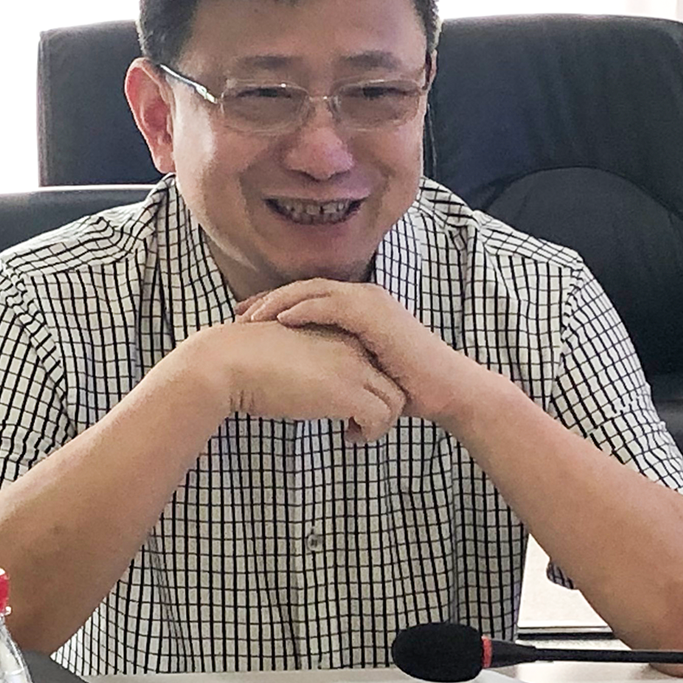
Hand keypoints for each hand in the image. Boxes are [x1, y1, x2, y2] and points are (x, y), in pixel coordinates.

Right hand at [181, 319, 406, 443]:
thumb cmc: (245, 363)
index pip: (375, 360)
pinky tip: (347, 438)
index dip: (369, 386)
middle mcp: (350, 346)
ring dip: (380, 423)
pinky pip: (380, 418)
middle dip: (383, 406)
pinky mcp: (345, 392)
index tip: (350, 406)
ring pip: (395, 400)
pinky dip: (370, 434)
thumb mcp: (287, 356)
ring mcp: (351, 367)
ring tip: (354, 434)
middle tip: (359, 424)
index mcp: (336, 332)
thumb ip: (309, 366)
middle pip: (392, 380)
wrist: (228, 361)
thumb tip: (311, 390)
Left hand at [234, 280, 497, 428]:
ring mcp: (369, 302)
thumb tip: (313, 393)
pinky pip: (331, 305)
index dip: (275, 307)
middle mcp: (363, 297)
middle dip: (268, 300)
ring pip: (313, 292)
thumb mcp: (362, 374)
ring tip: (251, 316)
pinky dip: (304, 309)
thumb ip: (338, 371)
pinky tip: (281, 320)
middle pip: (304, 289)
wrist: (444, 391)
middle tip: (237, 313)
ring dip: (279, 302)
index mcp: (359, 308)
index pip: (308, 299)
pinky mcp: (374, 314)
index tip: (247, 321)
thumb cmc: (408, 388)